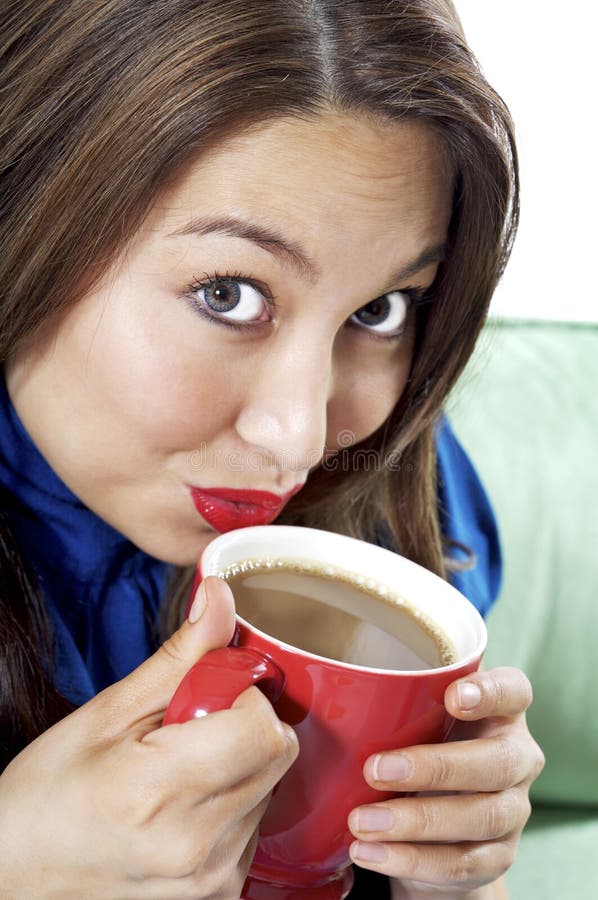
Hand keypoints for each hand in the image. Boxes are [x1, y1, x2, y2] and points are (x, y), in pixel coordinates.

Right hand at [0, 576, 298, 898]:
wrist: (18, 874)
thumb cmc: (49, 792)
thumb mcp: (108, 712)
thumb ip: (180, 656)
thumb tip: (219, 596)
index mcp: (163, 790)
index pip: (265, 729)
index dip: (243, 697)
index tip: (208, 695)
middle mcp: (198, 844)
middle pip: (277, 755)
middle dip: (245, 725)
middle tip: (188, 730)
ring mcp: (210, 878)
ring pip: (271, 787)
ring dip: (239, 765)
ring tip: (180, 771)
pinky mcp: (219, 895)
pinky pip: (256, 824)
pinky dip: (233, 803)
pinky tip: (185, 804)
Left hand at [347, 667, 544, 897]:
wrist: (437, 824)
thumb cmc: (420, 747)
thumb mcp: (414, 719)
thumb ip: (392, 701)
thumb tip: (312, 686)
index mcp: (501, 712)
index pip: (513, 691)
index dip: (490, 692)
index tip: (452, 695)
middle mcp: (517, 757)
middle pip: (497, 762)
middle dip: (435, 767)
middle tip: (375, 770)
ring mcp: (513, 810)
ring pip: (481, 816)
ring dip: (416, 822)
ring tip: (362, 822)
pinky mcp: (497, 856)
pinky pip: (462, 863)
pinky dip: (411, 860)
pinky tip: (369, 853)